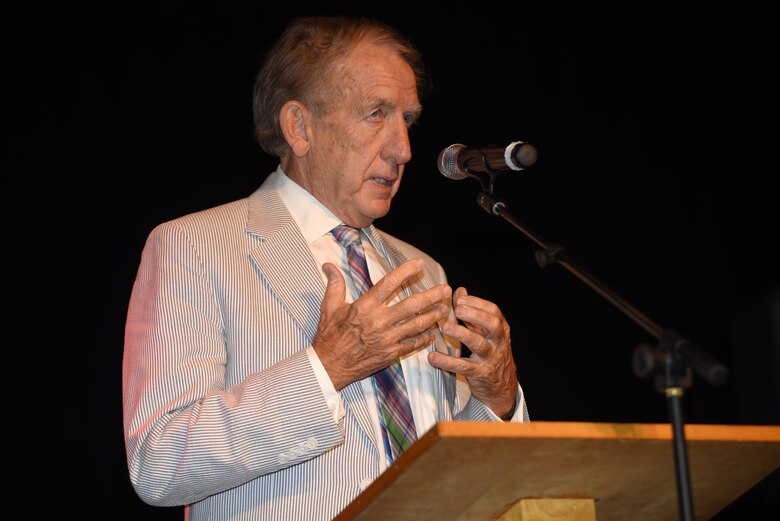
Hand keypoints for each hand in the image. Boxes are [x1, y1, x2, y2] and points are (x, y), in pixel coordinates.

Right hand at [313, 258, 451, 389]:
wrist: (328, 367)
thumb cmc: (329, 336)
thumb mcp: (329, 307)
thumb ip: (334, 284)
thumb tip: (328, 265)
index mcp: (365, 307)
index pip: (389, 283)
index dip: (406, 272)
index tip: (419, 263)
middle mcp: (379, 321)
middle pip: (411, 305)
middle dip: (431, 296)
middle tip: (446, 289)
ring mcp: (387, 339)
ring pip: (416, 325)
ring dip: (433, 316)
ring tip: (445, 308)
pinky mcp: (390, 354)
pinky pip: (412, 344)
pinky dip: (424, 338)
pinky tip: (433, 332)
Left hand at [428, 287, 517, 418]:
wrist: (501, 387)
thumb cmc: (490, 352)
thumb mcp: (485, 332)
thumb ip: (472, 312)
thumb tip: (460, 290)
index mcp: (500, 329)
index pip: (493, 311)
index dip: (477, 303)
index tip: (460, 298)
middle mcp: (498, 342)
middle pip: (492, 325)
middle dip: (475, 315)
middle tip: (458, 310)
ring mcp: (490, 358)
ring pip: (479, 344)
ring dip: (461, 334)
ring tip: (445, 327)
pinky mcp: (480, 374)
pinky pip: (463, 367)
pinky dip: (447, 362)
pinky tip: (433, 357)